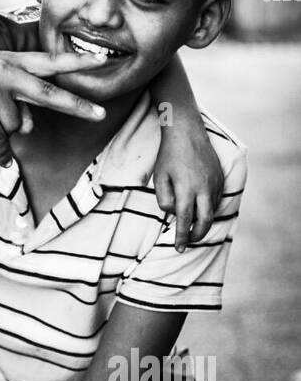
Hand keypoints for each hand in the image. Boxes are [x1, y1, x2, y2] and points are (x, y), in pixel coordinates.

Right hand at [0, 51, 106, 165]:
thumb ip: (14, 98)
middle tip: (100, 114)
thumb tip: (30, 128)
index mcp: (10, 60)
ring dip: (4, 130)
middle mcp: (4, 72)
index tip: (102, 60)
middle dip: (76, 106)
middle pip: (48, 93)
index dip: (76, 61)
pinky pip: (0, 140)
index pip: (49, 61)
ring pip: (17, 125)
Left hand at [153, 117, 223, 250]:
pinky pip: (217, 200)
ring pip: (212, 211)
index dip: (182, 237)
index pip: (185, 220)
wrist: (187, 132)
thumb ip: (164, 200)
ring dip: (203, 223)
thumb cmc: (169, 155)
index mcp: (186, 189)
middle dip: (197, 235)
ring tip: (192, 227)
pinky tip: (200, 210)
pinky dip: (209, 209)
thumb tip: (174, 214)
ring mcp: (215, 183)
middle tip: (188, 242)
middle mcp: (204, 188)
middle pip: (204, 221)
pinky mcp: (221, 179)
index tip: (179, 248)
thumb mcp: (159, 178)